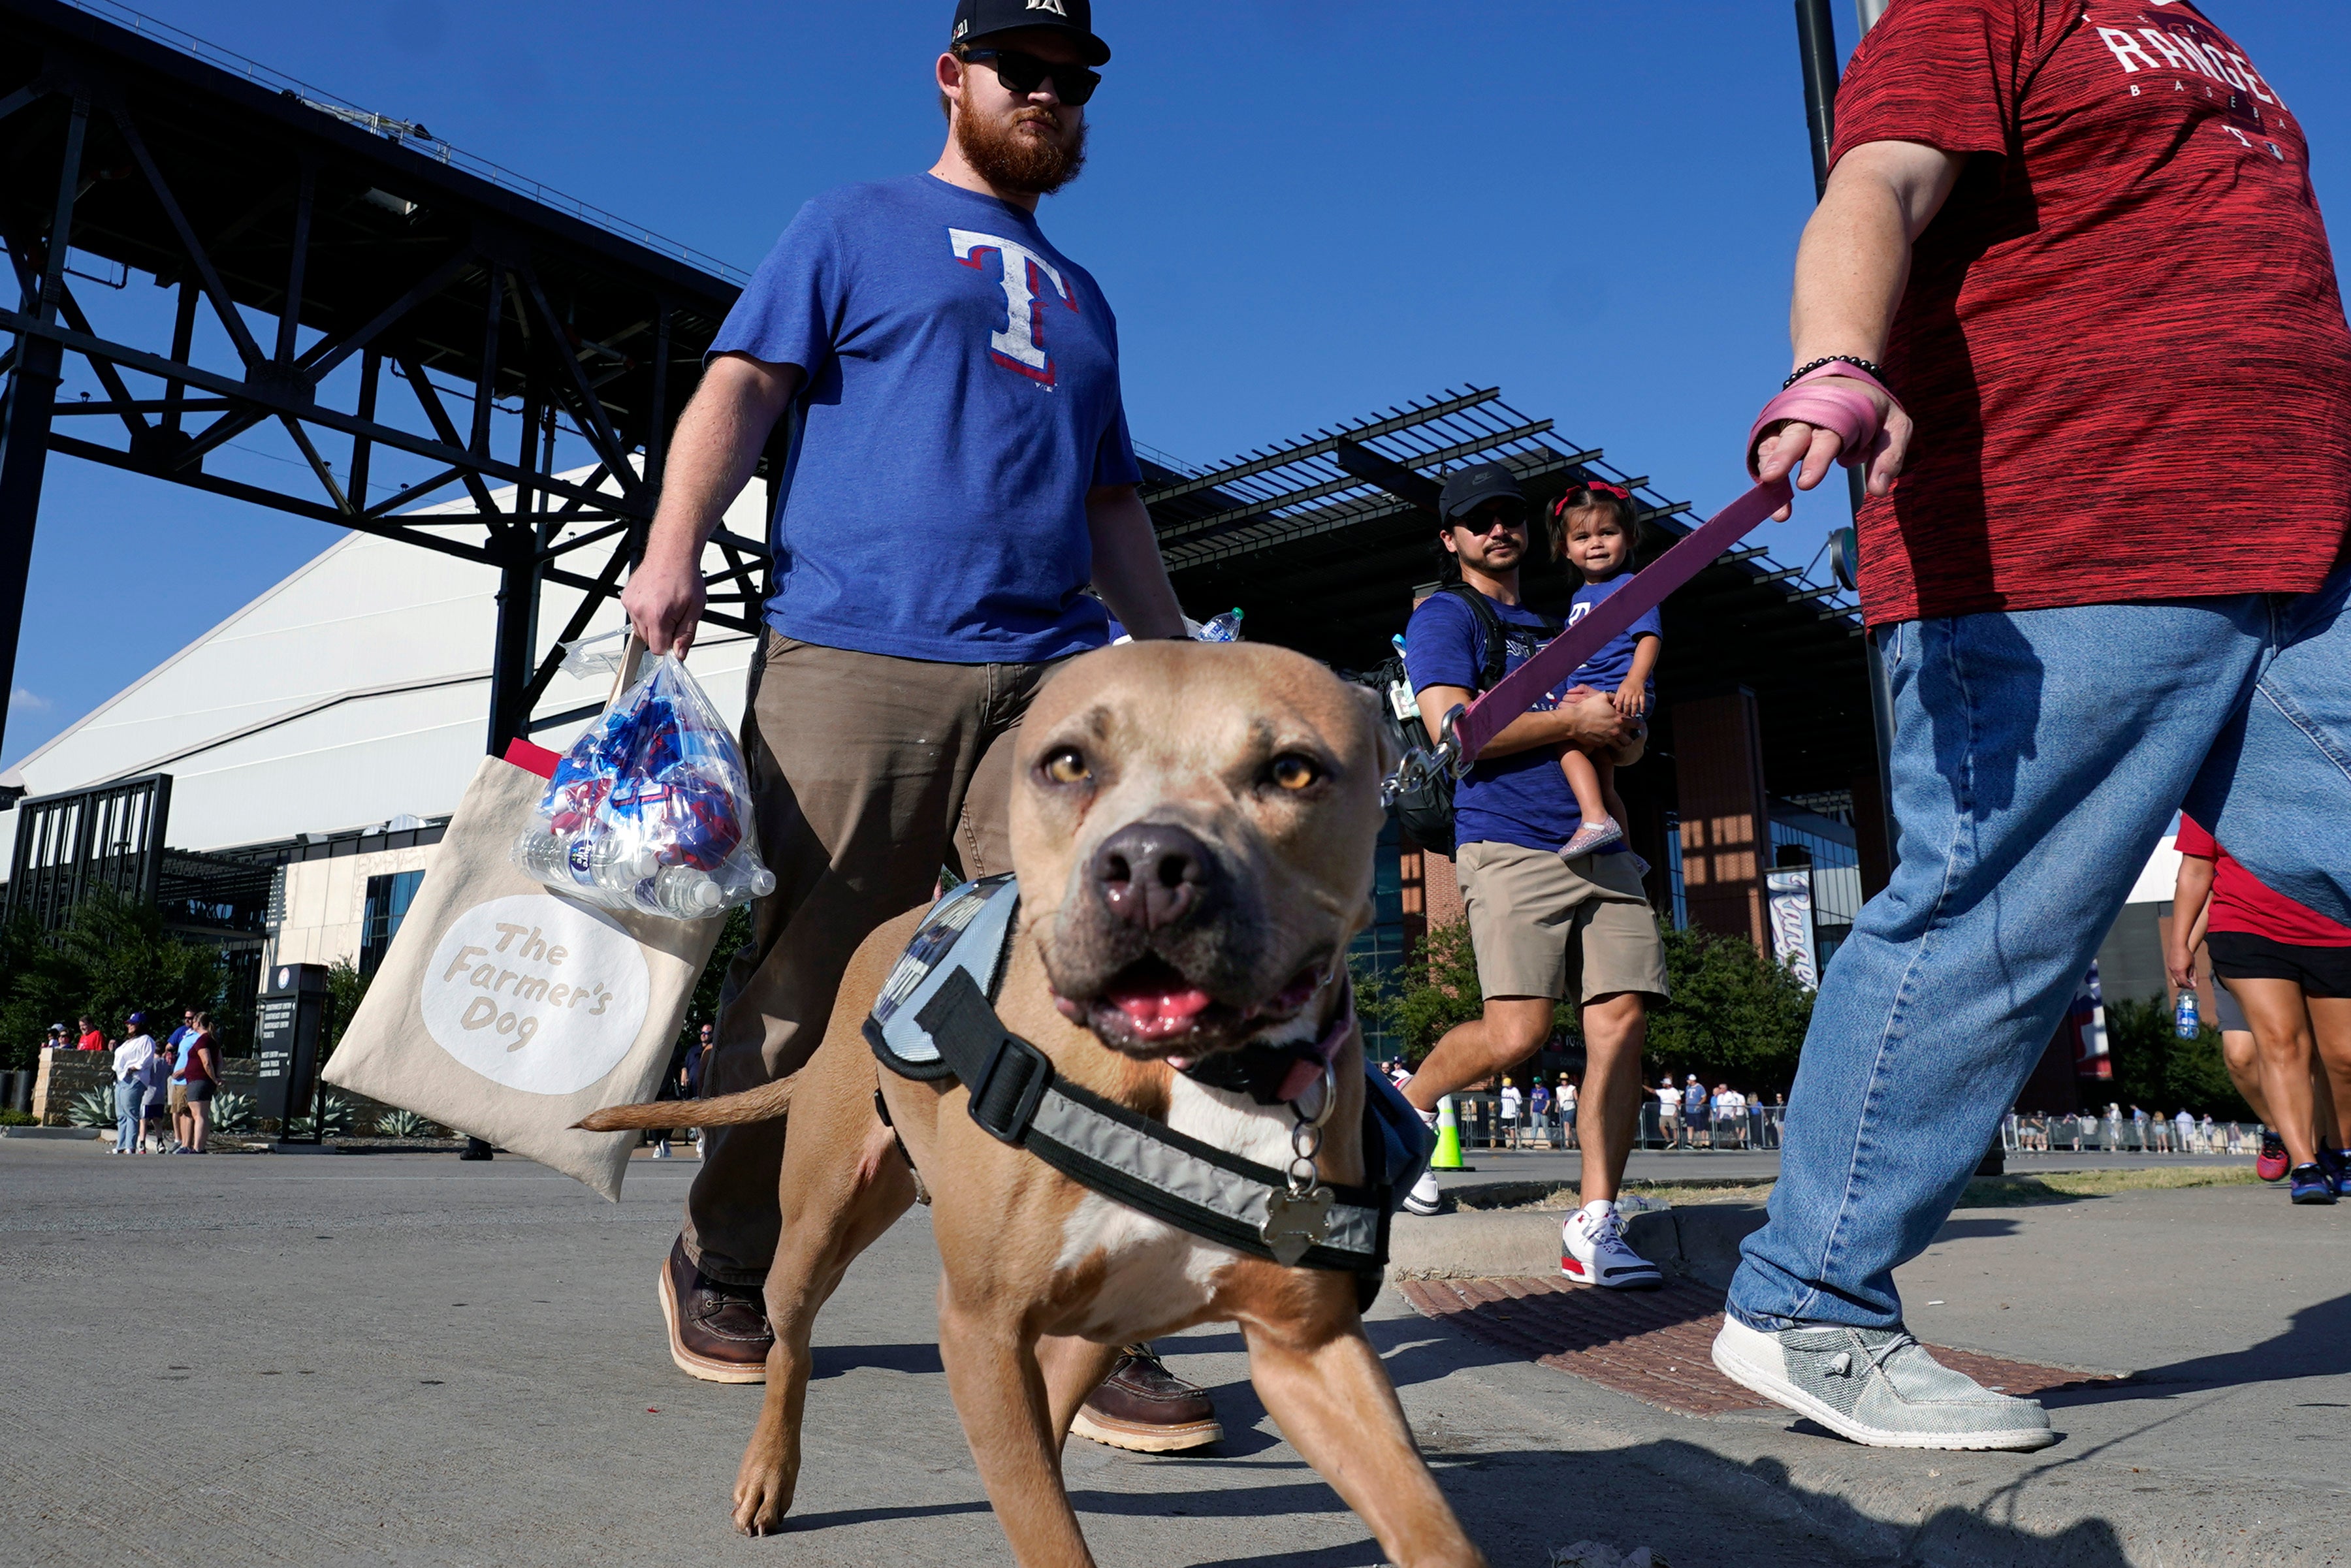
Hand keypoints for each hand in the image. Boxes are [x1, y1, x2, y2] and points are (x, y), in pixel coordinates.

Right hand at [620, 549, 706, 657]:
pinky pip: (634, 616)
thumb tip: (680, 654)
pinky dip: (645, 613)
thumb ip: (686, 635)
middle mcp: (640, 611)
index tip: (676, 636)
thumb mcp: (694, 609)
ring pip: (640, 629)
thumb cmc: (684, 577)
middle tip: (674, 616)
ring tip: (665, 606)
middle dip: (662, 634)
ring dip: (653, 624)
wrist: (672, 554)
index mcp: (657, 616)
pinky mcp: (626, 598)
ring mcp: (630, 604)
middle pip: (648, 641)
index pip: (658, 649)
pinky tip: (655, 601)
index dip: (670, 645)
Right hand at [1556, 689, 1631, 751]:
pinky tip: (1607, 740)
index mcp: (1619, 719)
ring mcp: (1609, 740)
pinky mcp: (1601, 745)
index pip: (1635, 724)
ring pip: (1621, 747)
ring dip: (1622, 744)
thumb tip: (1618, 699)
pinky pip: (1609, 746)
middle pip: (1630, 740)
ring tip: (1619, 741)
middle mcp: (1616, 731)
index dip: (1638, 724)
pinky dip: (1610, 744)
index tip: (1636, 724)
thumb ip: (1613, 697)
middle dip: (1630, 737)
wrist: (1574, 721)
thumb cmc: (1587, 708)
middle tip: (1627, 735)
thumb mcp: (1601, 697)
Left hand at [1612, 679, 1646, 717]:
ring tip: (1632, 715)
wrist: (1636, 676)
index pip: (1619, 700)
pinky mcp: (1642, 693)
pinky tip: (1642, 711)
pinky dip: (1642, 706)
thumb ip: (1617, 696)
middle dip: (1626, 710)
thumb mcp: (1620, 688)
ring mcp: (1636, 693)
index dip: (1618, 707)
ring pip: (1635, 703)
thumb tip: (1614, 704)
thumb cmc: (1626, 683)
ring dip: (1634, 710)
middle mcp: (1629, 692)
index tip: (1618, 713)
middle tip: (1625, 716)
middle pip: (1627, 703)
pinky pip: (1642, 700)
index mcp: (1622, 691)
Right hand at [1752, 374, 1912, 520]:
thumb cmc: (1869, 407)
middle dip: (1782, 457)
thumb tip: (1878, 491)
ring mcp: (1790, 422)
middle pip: (1793, 437)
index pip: (1826, 439)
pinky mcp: (1777, 429)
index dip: (1814, 460)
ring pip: (1773, 442)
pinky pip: (1763, 447)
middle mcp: (1809, 417)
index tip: (1805, 484)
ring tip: (1764, 488)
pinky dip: (1760, 466)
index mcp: (1838, 415)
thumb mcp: (1894, 424)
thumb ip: (1889, 457)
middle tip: (1772, 479)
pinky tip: (1763, 490)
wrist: (1840, 374)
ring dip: (1766, 464)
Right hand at [2164, 947, 2194, 993]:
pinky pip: (2172, 973)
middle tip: (2190, 985)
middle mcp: (2173, 971)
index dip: (2189, 986)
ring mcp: (2170, 968)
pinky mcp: (2169, 965)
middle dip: (2184, 985)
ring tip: (2186, 979)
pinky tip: (2182, 972)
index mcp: (2180, 971)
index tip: (2193, 987)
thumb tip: (2194, 984)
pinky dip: (2177, 975)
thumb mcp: (2192, 965)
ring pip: (2174, 979)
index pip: (2184, 983)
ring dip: (2180, 981)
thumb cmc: (2187, 954)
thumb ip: (2193, 975)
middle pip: (2178, 983)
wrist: (2178, 945)